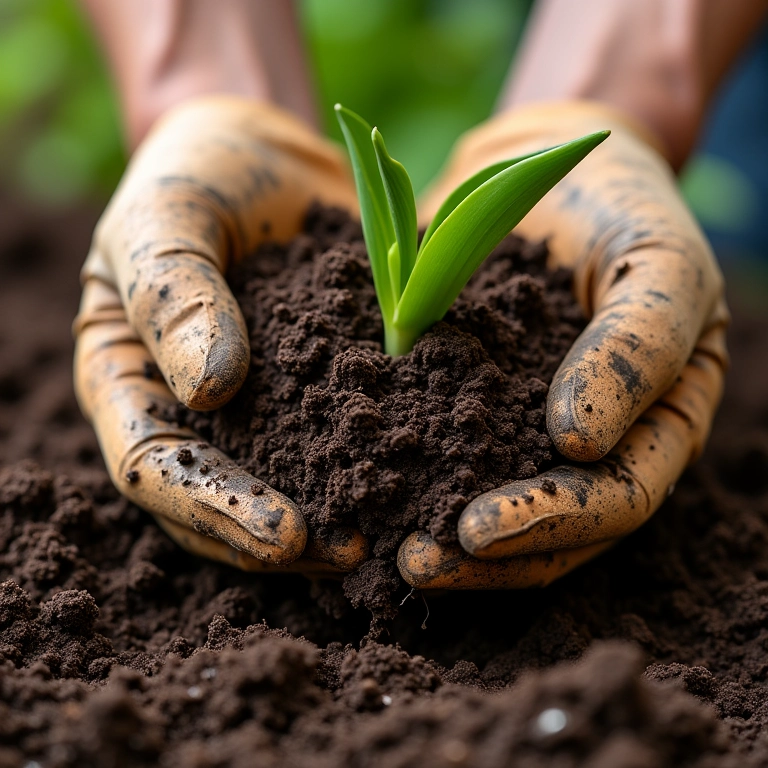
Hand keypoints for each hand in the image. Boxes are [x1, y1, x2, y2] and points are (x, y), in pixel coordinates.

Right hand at [74, 96, 366, 574]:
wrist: (262, 150)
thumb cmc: (195, 176)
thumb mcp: (165, 217)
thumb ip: (174, 295)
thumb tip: (211, 388)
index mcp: (132, 381)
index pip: (157, 466)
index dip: (213, 506)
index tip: (282, 531)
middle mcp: (193, 412)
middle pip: (219, 500)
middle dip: (279, 539)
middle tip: (350, 557)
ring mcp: (260, 408)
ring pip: (285, 482)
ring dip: (334, 517)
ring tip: (392, 539)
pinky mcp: (322, 392)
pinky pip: (343, 435)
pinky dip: (377, 462)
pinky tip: (424, 477)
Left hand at [398, 101, 726, 588]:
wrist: (552, 164)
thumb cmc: (624, 211)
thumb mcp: (658, 265)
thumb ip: (638, 346)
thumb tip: (580, 443)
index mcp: (659, 423)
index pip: (619, 497)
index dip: (554, 521)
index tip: (478, 528)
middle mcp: (599, 444)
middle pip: (553, 530)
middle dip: (486, 553)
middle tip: (416, 563)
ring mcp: (528, 430)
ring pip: (496, 506)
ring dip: (442, 538)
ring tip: (383, 551)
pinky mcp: (468, 407)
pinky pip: (442, 451)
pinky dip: (408, 477)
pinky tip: (361, 488)